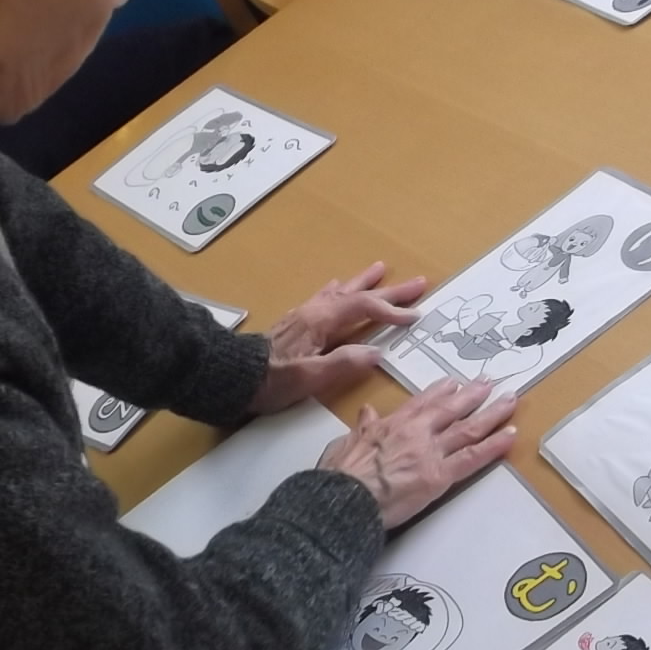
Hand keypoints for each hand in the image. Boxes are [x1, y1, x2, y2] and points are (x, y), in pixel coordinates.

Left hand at [249, 262, 426, 414]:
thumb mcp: (308, 378)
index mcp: (320, 322)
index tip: (414, 317)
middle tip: (418, 282)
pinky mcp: (295, 323)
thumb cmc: (269, 381)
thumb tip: (376, 353)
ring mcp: (304, 315)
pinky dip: (339, 290)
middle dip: (390, 291)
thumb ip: (342, 364)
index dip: (391, 311)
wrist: (232, 376)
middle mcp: (314, 312)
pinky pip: (325, 297)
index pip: (364, 309)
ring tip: (381, 268)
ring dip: (364, 282)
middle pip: (358, 295)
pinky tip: (337, 285)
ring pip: (341, 292)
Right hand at [318, 378, 517, 530]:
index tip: (454, 383)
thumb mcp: (347, 442)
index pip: (422, 402)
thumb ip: (362, 426)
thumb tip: (367, 412)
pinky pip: (473, 457)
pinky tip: (510, 434)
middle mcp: (417, 432)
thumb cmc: (341, 475)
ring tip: (510, 400)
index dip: (441, 392)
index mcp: (393, 423)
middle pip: (451, 409)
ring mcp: (431, 452)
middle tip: (489, 383)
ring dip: (492, 413)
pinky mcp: (441, 475)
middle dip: (473, 395)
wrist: (346, 499)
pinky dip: (494, 445)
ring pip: (469, 428)